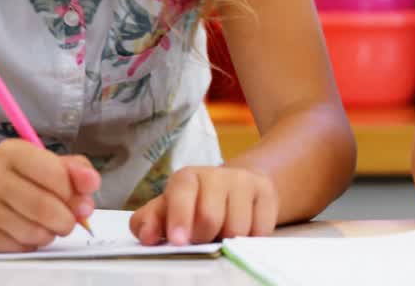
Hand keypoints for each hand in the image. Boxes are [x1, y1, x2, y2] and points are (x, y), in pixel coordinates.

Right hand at [0, 139, 99, 251]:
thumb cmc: (22, 179)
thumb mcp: (49, 164)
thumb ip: (77, 170)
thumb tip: (92, 183)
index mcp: (11, 152)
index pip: (55, 174)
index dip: (73, 191)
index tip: (77, 195)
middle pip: (46, 207)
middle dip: (68, 218)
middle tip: (69, 219)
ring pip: (36, 232)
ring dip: (51, 233)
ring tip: (46, 224)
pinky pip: (22, 248)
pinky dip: (34, 244)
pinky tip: (25, 232)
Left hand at [130, 165, 277, 244]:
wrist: (233, 187)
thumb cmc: (193, 204)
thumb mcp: (165, 210)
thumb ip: (148, 222)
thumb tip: (147, 236)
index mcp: (186, 178)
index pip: (182, 194)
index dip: (179, 218)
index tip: (178, 241)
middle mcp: (217, 174)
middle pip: (210, 217)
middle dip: (203, 237)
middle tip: (202, 239)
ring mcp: (245, 181)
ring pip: (237, 228)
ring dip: (227, 240)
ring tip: (221, 233)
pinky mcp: (267, 192)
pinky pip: (259, 229)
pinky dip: (248, 239)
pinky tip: (242, 229)